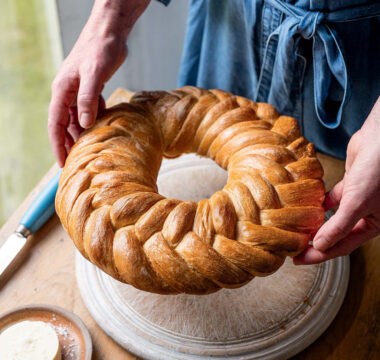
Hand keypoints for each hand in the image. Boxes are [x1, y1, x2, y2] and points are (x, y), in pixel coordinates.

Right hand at [48, 0, 149, 166]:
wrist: (110, 32)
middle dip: (71, 143)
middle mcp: (68, 93)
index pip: (55, 125)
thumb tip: (85, 124)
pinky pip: (91, 110)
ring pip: (79, 119)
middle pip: (66, 125)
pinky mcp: (92, 89)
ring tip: (92, 151)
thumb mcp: (93, 75)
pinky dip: (96, 121)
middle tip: (79, 163)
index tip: (62, 163)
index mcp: (62, 91)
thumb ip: (87, 99)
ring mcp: (80, 91)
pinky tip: (103, 130)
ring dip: (84, 134)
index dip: (58, 145)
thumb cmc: (99, 49)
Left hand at [295, 96, 379, 264]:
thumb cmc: (377, 172)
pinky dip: (321, 202)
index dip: (320, 255)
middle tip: (293, 247)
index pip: (342, 246)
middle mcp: (366, 215)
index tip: (299, 260)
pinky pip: (333, 198)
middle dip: (316, 241)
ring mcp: (357, 199)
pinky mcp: (351, 184)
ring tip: (298, 229)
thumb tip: (319, 246)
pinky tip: (308, 206)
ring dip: (317, 223)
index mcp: (374, 225)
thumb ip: (339, 226)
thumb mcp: (358, 204)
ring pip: (333, 217)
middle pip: (336, 234)